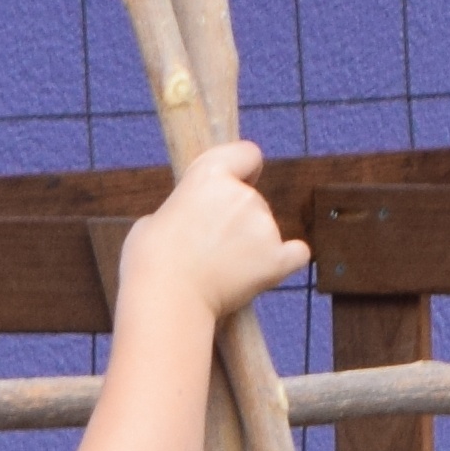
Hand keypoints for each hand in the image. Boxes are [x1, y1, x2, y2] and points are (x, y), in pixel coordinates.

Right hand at [120, 140, 307, 323]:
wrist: (167, 296)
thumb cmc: (152, 259)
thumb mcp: (157, 216)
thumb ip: (185, 208)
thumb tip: (191, 219)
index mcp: (210, 174)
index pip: (248, 154)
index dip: (245, 169)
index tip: (239, 182)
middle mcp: (242, 194)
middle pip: (254, 199)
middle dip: (240, 219)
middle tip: (212, 247)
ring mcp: (263, 225)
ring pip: (267, 228)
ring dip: (253, 243)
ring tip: (223, 269)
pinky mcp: (277, 258)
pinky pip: (297, 253)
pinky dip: (287, 259)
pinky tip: (270, 268)